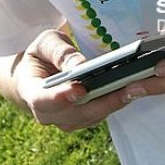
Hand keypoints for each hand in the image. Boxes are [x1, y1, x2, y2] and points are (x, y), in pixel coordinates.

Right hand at [15, 29, 134, 131]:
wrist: (37, 76)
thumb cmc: (40, 57)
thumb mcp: (45, 44)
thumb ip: (60, 53)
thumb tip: (81, 65)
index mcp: (31, 91)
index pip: (42, 100)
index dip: (61, 97)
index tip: (80, 90)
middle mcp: (47, 113)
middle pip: (74, 113)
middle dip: (100, 101)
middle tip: (123, 87)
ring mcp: (64, 120)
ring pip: (90, 117)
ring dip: (112, 103)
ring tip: (133, 86)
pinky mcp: (81, 120)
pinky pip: (99, 115)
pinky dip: (114, 103)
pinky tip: (129, 89)